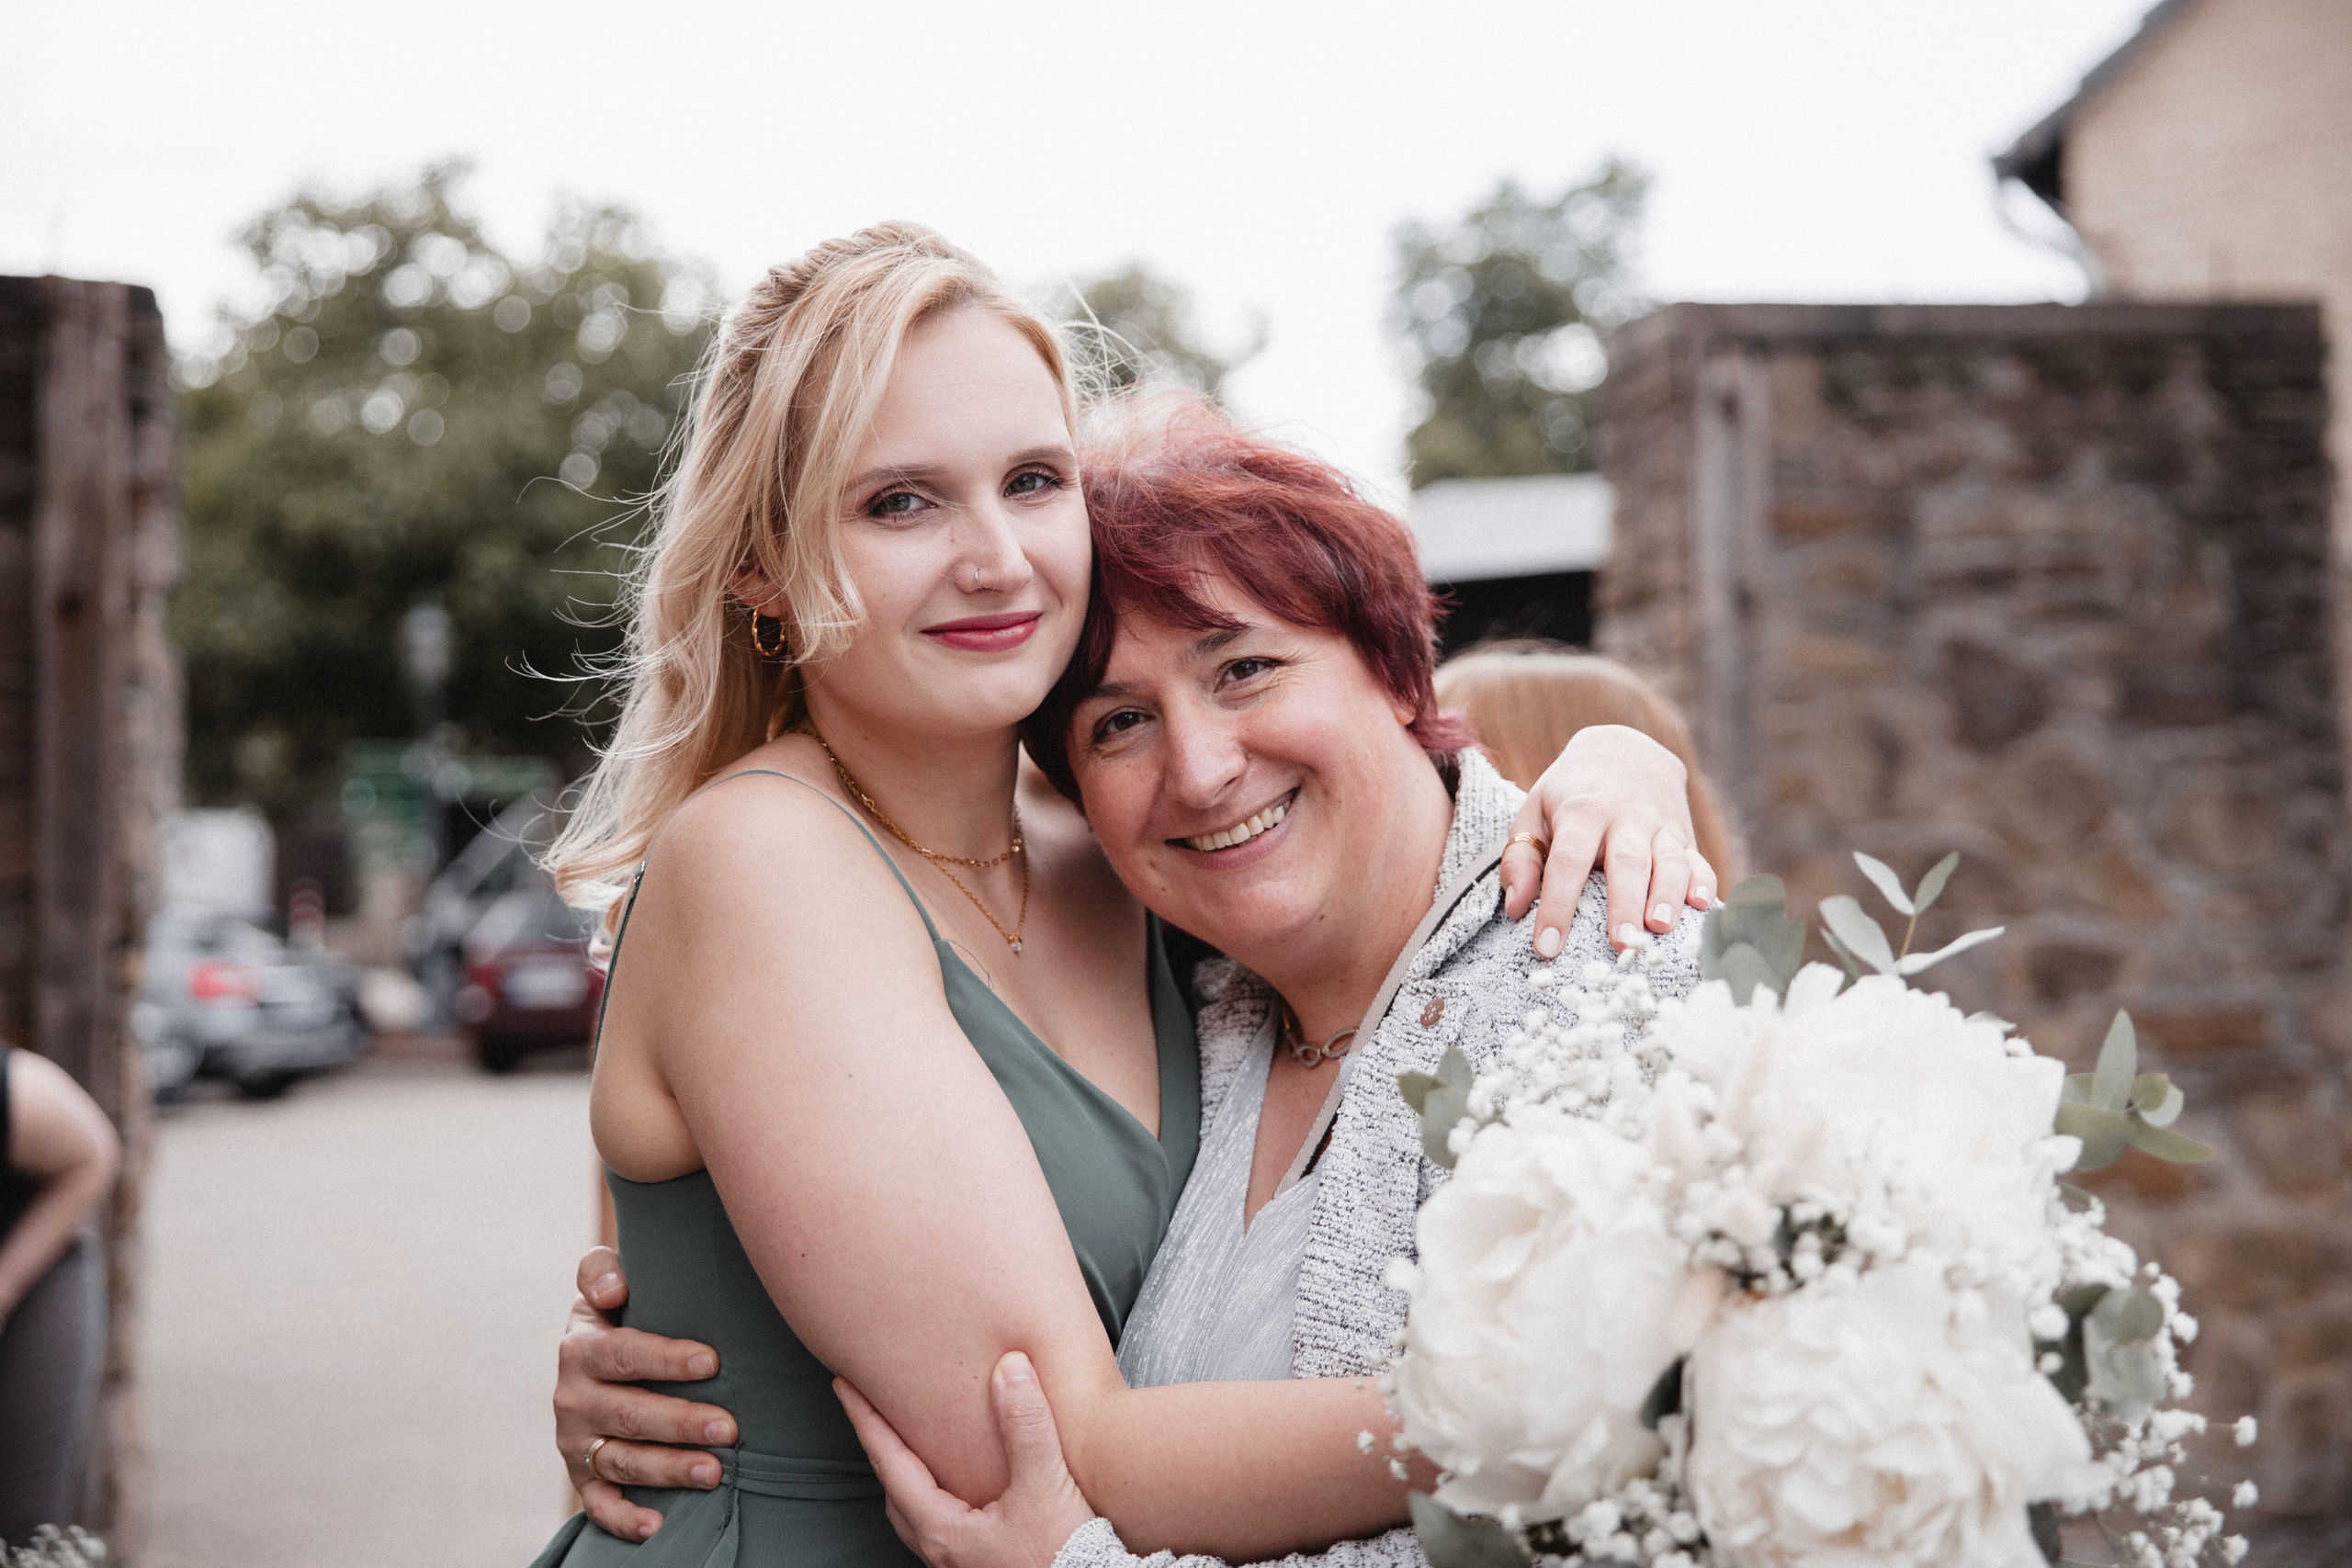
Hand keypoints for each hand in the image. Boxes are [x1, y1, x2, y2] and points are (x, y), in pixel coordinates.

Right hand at [554, 1246, 739, 1541]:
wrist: (592, 1359)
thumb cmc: (619, 1312)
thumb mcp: (602, 1282)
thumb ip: (599, 1270)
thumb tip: (613, 1287)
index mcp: (581, 1348)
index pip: (623, 1354)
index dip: (665, 1359)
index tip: (711, 1362)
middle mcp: (572, 1399)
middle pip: (629, 1415)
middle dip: (680, 1423)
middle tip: (728, 1428)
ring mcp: (575, 1442)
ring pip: (622, 1461)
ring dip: (667, 1470)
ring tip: (714, 1472)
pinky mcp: (581, 1476)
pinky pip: (598, 1504)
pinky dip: (622, 1519)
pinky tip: (657, 1526)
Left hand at [836, 1352, 1093, 1567]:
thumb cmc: (1064, 1553)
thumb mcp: (1045, 1483)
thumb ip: (1026, 1424)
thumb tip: (1010, 1367)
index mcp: (942, 1529)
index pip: (889, 1462)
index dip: (865, 1419)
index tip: (844, 1386)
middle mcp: (942, 1550)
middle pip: (895, 1490)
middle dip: (883, 1447)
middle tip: (875, 1409)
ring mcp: (960, 1561)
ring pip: (918, 1511)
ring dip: (910, 1473)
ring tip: (916, 1441)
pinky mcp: (983, 1563)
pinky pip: (943, 1521)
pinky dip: (938, 1492)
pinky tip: (962, 1481)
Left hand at [1503, 723, 1716, 956]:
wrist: (1623, 748)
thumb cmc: (1570, 793)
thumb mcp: (1534, 811)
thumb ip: (1521, 858)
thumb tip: (1516, 908)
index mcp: (1581, 811)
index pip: (1567, 861)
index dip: (1557, 905)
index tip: (1546, 948)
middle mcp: (1625, 816)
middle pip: (1626, 861)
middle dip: (1623, 904)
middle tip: (1618, 944)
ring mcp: (1660, 825)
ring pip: (1668, 860)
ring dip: (1667, 895)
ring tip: (1660, 928)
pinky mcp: (1684, 835)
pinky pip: (1698, 860)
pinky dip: (1703, 883)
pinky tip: (1701, 906)